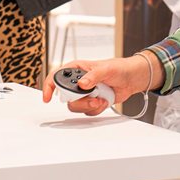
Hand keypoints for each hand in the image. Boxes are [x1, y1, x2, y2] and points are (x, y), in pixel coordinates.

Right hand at [43, 54, 160, 115]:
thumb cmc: (119, 68)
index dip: (49, 86)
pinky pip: (87, 111)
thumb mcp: (106, 68)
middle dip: (79, 100)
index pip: (57, 77)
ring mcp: (85, 93)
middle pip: (66, 97)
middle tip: (92, 98)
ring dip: (89, 105)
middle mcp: (79, 82)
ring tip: (101, 99)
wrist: (131, 79)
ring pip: (76, 106)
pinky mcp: (92, 102)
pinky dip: (96, 109)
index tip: (47, 97)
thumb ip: (93, 75)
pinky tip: (105, 100)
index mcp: (78, 69)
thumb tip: (82, 83)